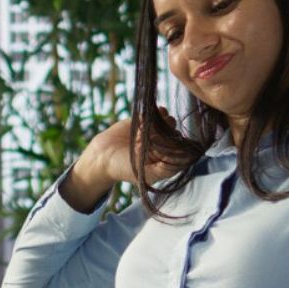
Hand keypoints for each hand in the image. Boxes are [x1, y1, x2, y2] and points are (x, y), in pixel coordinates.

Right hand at [60, 107, 181, 211]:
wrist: (102, 155)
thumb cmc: (123, 168)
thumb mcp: (144, 174)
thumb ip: (164, 169)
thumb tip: (186, 159)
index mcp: (167, 160)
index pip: (183, 151)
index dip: (176, 148)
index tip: (162, 149)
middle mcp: (164, 145)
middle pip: (176, 135)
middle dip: (167, 135)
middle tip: (151, 139)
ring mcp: (156, 132)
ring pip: (169, 122)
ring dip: (162, 123)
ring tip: (145, 130)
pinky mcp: (147, 120)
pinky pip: (159, 113)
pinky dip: (155, 114)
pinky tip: (142, 122)